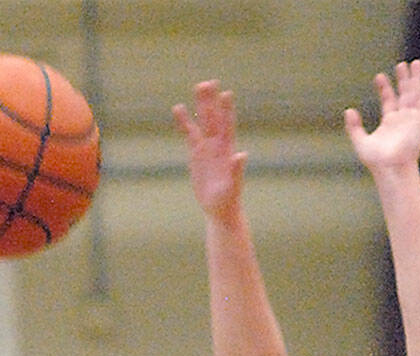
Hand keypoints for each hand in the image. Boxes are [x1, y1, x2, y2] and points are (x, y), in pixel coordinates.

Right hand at [173, 80, 247, 219]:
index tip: (225, 94)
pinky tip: (178, 108)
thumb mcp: (233, 186)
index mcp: (227, 150)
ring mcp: (206, 148)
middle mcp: (218, 145)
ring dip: (200, 105)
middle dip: (211, 101)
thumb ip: (237, 170)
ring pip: (202, 122)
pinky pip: (189, 134)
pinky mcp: (196, 154)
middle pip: (214, 118)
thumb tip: (241, 154)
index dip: (227, 111)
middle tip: (207, 83)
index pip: (227, 126)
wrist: (219, 209)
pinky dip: (184, 121)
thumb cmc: (228, 200)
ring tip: (197, 86)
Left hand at [345, 60, 419, 173]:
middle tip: (402, 65)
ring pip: (415, 93)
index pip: (388, 100)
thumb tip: (348, 110)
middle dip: (403, 80)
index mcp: (389, 123)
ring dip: (415, 79)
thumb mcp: (360, 141)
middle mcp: (402, 119)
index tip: (379, 76)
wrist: (391, 167)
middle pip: (404, 94)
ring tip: (414, 63)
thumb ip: (354, 126)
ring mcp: (412, 118)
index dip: (385, 88)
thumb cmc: (376, 160)